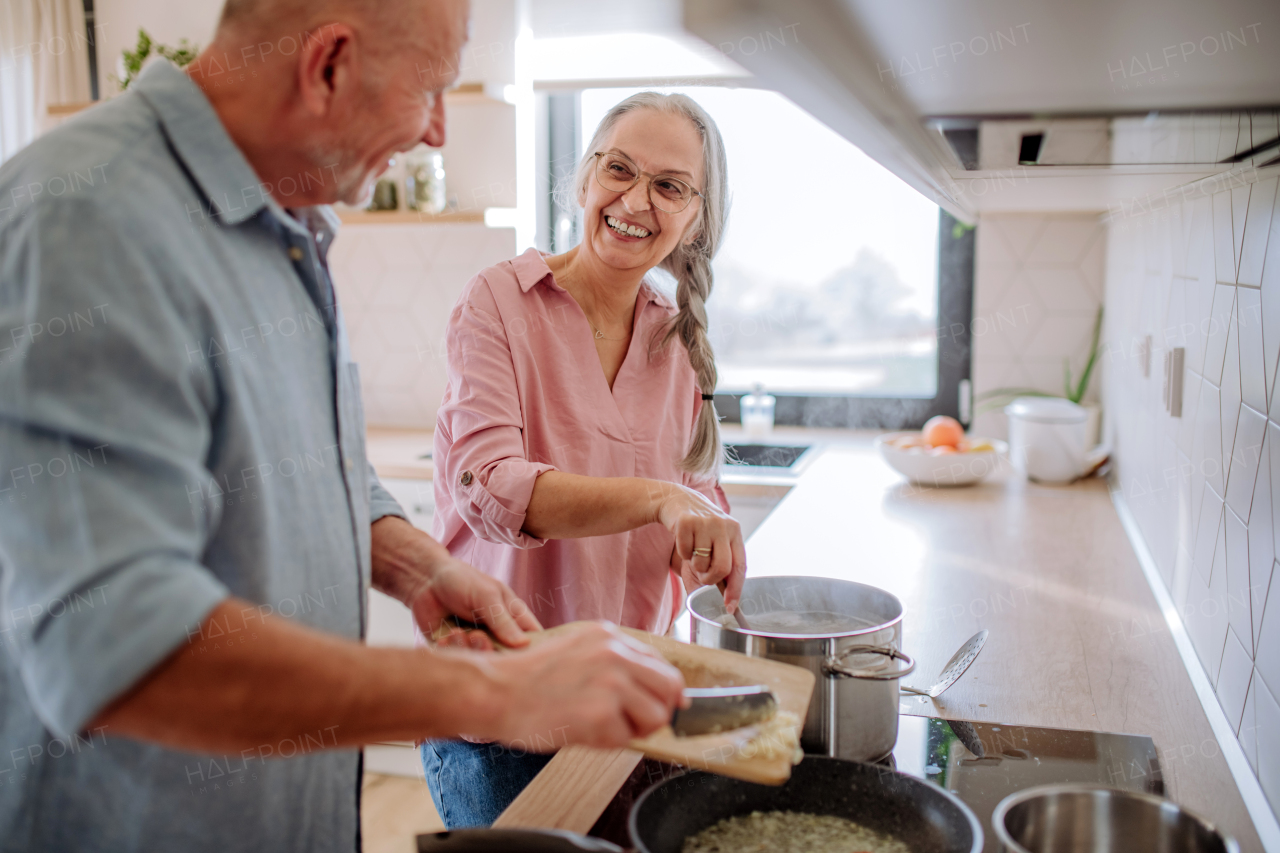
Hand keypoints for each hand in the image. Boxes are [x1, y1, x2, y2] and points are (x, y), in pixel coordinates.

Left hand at [407, 553, 542, 649]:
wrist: (425, 580)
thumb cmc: (461, 581)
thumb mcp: (486, 595)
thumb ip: (503, 620)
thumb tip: (524, 644)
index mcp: (513, 619)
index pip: (533, 640)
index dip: (534, 652)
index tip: (526, 661)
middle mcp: (498, 635)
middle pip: (506, 658)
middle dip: (491, 650)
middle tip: (478, 636)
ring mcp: (477, 645)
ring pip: (482, 662)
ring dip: (469, 648)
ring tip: (458, 632)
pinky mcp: (456, 652)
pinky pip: (458, 661)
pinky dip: (451, 650)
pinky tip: (446, 635)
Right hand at [482, 622, 685, 748]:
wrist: (495, 691)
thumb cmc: (529, 680)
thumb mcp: (577, 653)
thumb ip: (614, 664)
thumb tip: (651, 690)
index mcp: (609, 636)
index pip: (661, 664)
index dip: (660, 691)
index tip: (654, 705)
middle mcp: (615, 653)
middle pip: (671, 687)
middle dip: (658, 710)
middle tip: (634, 723)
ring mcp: (610, 681)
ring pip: (658, 715)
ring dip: (634, 728)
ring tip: (602, 727)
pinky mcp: (601, 712)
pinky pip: (627, 738)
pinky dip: (607, 742)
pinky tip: (581, 731)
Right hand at [654, 484, 745, 612]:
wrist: (677, 501)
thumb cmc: (698, 529)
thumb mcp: (712, 545)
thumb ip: (717, 568)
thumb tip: (717, 600)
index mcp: (735, 532)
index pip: (740, 566)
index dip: (735, 589)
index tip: (730, 606)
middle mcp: (723, 525)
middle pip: (722, 568)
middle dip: (710, 578)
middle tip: (702, 574)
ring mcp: (705, 522)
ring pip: (701, 563)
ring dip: (694, 564)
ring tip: (693, 549)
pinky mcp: (686, 522)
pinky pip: (685, 553)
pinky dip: (682, 553)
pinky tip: (684, 540)